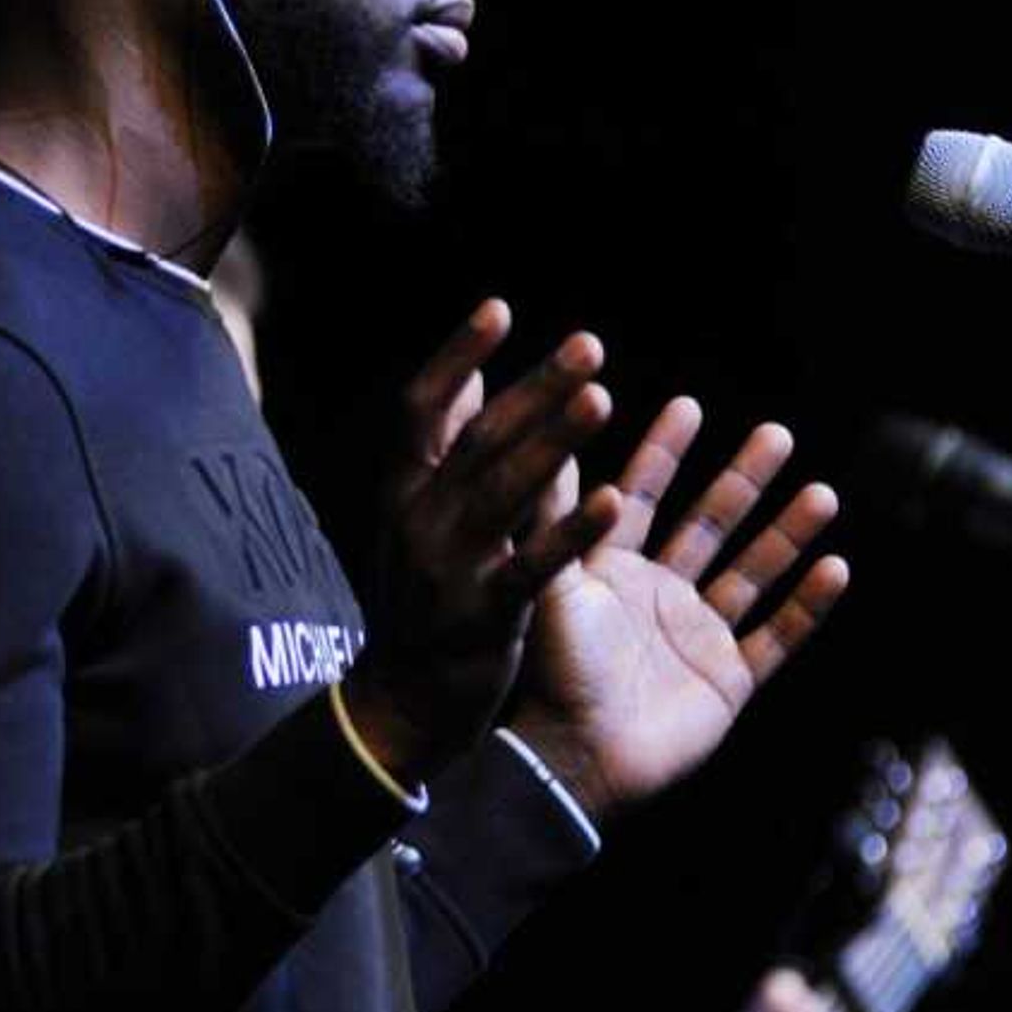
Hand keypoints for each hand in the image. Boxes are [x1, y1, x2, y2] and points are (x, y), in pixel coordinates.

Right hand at [343, 302, 627, 775]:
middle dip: (534, 388)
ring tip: (601, 398)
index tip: (500, 309)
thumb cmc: (424, 595)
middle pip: (477, 439)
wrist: (403, 703)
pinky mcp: (483, 616)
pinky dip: (570, 531)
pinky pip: (532, 566)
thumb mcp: (419, 516)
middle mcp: (417, 519)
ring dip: (553, 440)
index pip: (420, 408)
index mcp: (402, 490)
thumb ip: (443, 447)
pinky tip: (610, 499)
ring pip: (502, 492)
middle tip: (589, 345)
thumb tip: (474, 368)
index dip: (457, 356)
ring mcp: (447, 567)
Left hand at [504, 401, 842, 820]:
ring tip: (823, 492)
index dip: (664, 454)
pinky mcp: (729, 679)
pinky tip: (836, 566)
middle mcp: (658, 596)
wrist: (578, 758)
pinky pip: (778, 635)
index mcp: (611, 571)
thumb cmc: (555, 675)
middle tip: (776, 433)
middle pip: (709, 525)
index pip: (640, 497)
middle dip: (743, 480)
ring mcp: (697, 636)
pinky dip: (807, 605)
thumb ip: (555, 521)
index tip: (690, 405)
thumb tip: (547, 444)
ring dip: (788, 533)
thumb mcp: (551, 586)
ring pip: (753, 573)